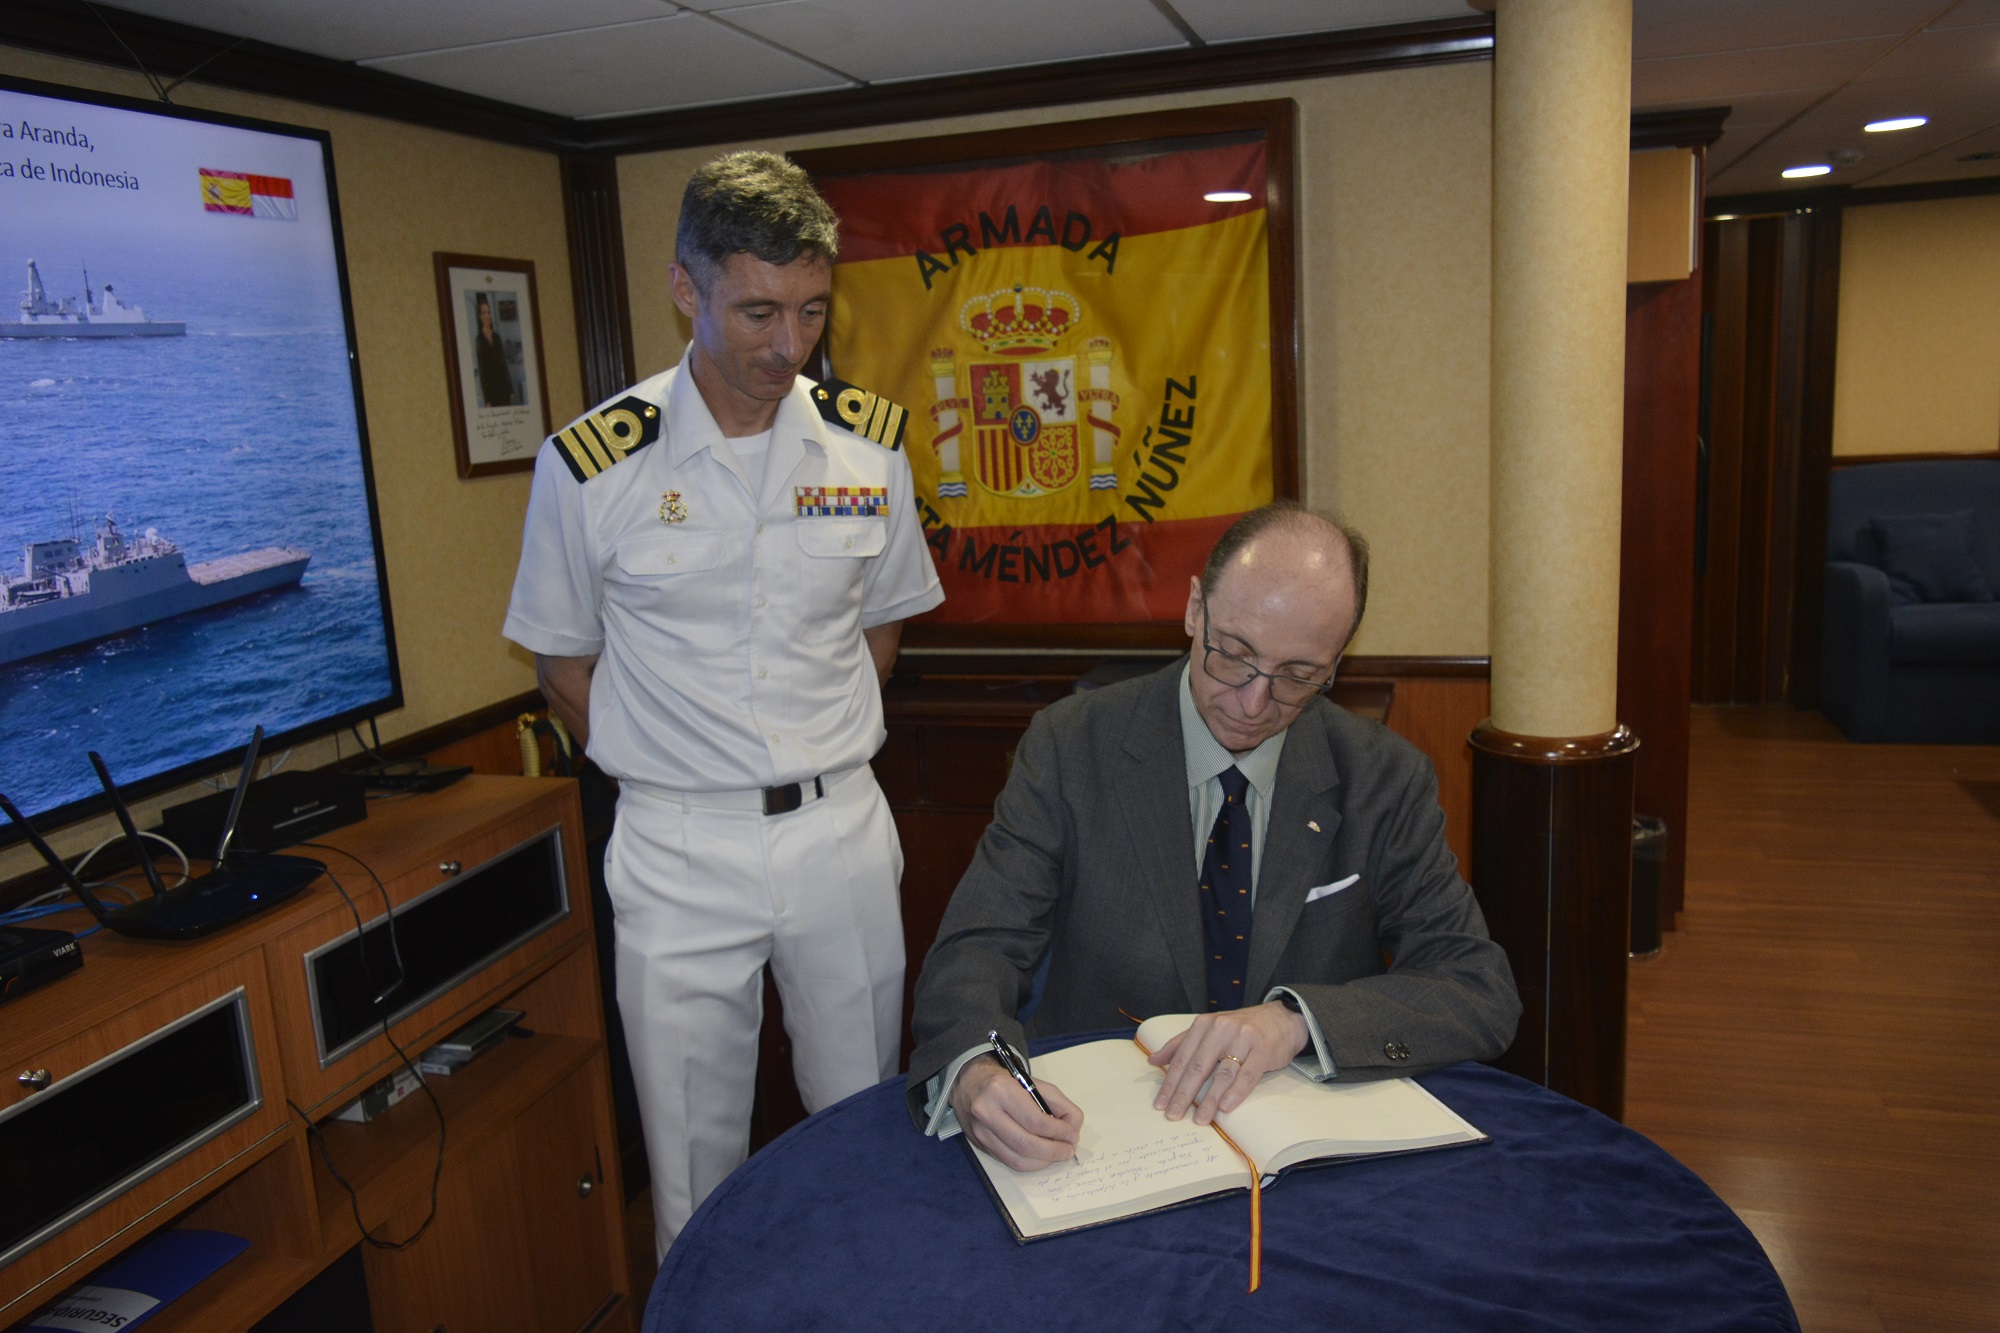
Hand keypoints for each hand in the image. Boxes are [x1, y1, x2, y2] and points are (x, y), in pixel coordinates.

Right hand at [949, 1055, 1082, 1171]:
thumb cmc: (1007, 1082)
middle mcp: (986, 1112)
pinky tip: (1042, 1157)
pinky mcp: (980, 1146)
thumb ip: (1058, 1103)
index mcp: (1001, 1090)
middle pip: (1026, 1144)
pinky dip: (1031, 1163)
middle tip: (1069, 1149)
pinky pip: (1010, 1162)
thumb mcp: (1034, 1083)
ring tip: (1058, 1154)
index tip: (1073, 1135)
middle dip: (1054, 1151)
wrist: (970, 1083)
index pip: (1035, 1120)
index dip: (1058, 1132)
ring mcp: (981, 1132)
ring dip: (1044, 1161)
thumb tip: (1073, 1128)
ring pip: (1017, 1159)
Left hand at [1148, 1001, 1308, 1125]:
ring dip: (1209, 1099)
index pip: (1182, 1058)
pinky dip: (1236, 1092)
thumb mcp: (1208, 1029)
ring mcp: (1242, 1039)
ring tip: (1200, 1119)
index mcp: (1203, 1025)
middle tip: (1173, 1115)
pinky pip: (1247, 1074)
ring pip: (1222, 1073)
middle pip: (1198, 1066)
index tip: (1160, 1104)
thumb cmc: (1240, 1028)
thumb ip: (1180, 1044)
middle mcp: (1220, 1029)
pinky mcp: (1262, 1050)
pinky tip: (1226, 1107)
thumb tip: (1153, 1060)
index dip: (1170, 1083)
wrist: (1281, 1019)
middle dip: (1184, 1094)